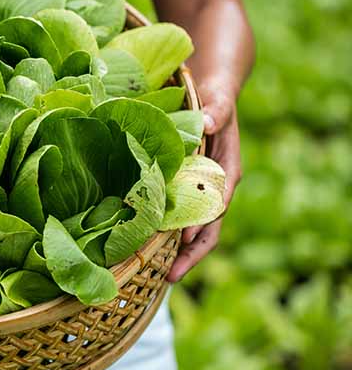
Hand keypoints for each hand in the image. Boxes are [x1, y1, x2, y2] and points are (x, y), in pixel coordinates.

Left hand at [167, 82, 241, 281]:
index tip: (186, 236)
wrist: (211, 93)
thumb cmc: (215, 98)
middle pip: (207, 229)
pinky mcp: (182, 189)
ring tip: (154, 274)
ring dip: (175, 252)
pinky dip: (163, 233)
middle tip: (170, 276)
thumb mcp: (218, 102)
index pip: (217, 204)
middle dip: (190, 254)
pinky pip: (175, 216)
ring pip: (191, 229)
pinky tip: (143, 248)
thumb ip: (216, 111)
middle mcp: (214, 188)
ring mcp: (198, 192)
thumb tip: (207, 123)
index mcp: (227, 171)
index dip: (203, 222)